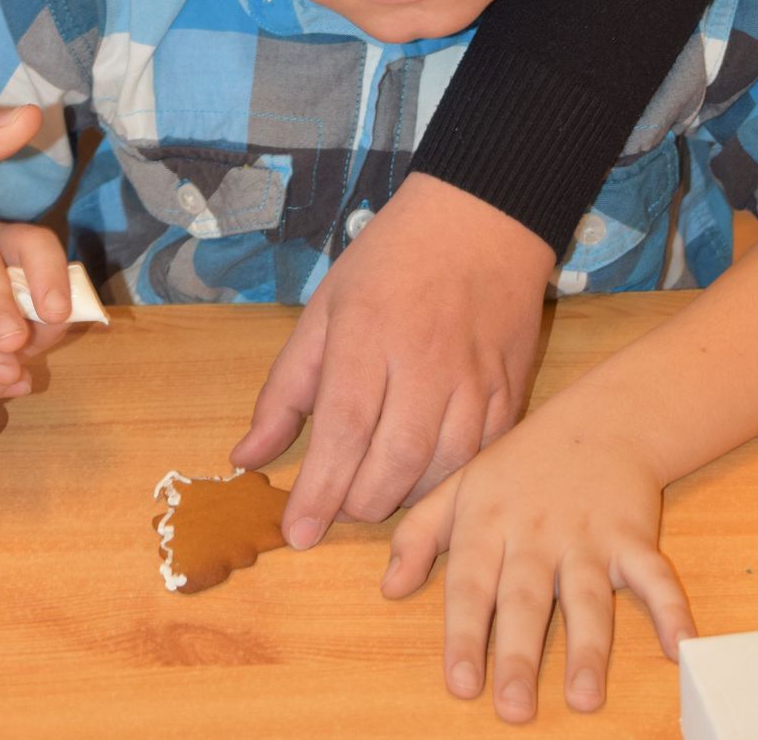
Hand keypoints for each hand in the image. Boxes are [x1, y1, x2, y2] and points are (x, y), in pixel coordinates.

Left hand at [230, 171, 554, 545]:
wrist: (481, 220)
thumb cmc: (390, 263)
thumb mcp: (323, 309)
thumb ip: (284, 389)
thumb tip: (246, 458)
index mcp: (367, 331)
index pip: (342, 428)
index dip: (319, 491)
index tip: (297, 535)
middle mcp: (425, 359)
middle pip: (393, 462)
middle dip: (359, 502)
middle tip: (338, 504)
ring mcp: (475, 378)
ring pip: (442, 470)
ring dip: (404, 498)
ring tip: (377, 488)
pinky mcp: (511, 389)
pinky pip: (482, 458)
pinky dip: (451, 483)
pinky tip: (426, 477)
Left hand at [382, 399, 695, 722]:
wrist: (598, 420)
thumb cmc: (520, 464)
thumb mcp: (460, 486)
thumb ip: (419, 535)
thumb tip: (388, 588)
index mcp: (488, 523)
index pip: (471, 583)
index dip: (464, 633)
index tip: (460, 683)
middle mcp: (536, 533)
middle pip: (526, 599)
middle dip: (519, 654)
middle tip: (514, 709)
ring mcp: (588, 535)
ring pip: (587, 595)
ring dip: (588, 647)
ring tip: (583, 696)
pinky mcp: (633, 536)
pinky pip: (656, 574)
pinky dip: (671, 608)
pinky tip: (679, 645)